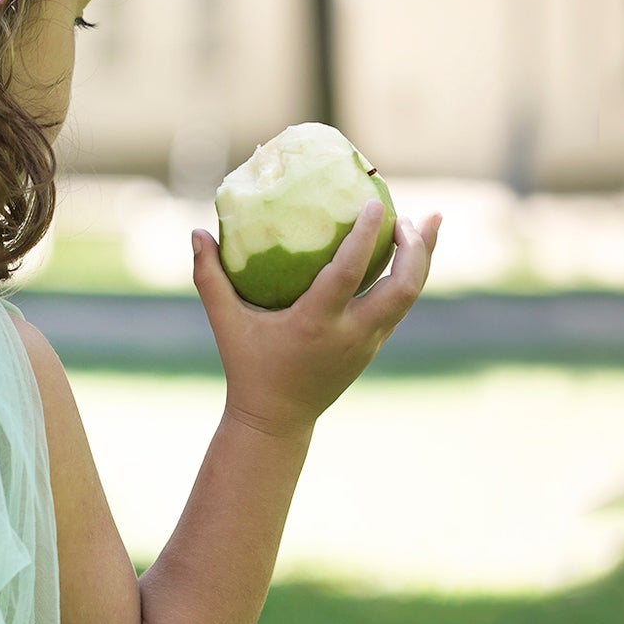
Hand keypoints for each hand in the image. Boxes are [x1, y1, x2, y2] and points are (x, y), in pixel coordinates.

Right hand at [192, 203, 441, 439]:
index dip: (364, 237)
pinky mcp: (373, 347)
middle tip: (411, 215)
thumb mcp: (226, 324)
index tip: (374, 204)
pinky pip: (400, 306)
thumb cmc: (248, 366)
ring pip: (410, 297)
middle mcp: (350, 335)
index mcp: (315, 325)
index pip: (348, 274)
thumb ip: (209, 278)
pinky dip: (409, 276)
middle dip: (417, 248)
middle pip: (404, 288)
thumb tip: (196, 232)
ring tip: (426, 221)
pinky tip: (409, 252)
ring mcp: (367, 343)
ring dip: (422, 258)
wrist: (276, 420)